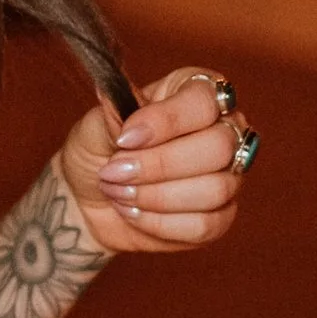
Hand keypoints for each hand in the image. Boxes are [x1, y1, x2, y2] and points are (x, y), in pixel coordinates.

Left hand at [58, 64, 259, 257]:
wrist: (88, 200)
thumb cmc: (97, 152)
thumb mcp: (94, 126)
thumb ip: (111, 115)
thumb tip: (118, 103)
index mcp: (197, 92)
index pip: (203, 102)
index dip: (166, 122)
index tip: (125, 138)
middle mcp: (223, 130)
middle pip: (218, 148)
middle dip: (158, 166)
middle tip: (115, 171)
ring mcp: (228, 175)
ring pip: (215, 189)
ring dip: (156, 196)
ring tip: (119, 192)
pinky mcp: (221, 216)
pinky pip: (206, 225)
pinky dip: (160, 223)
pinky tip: (134, 212)